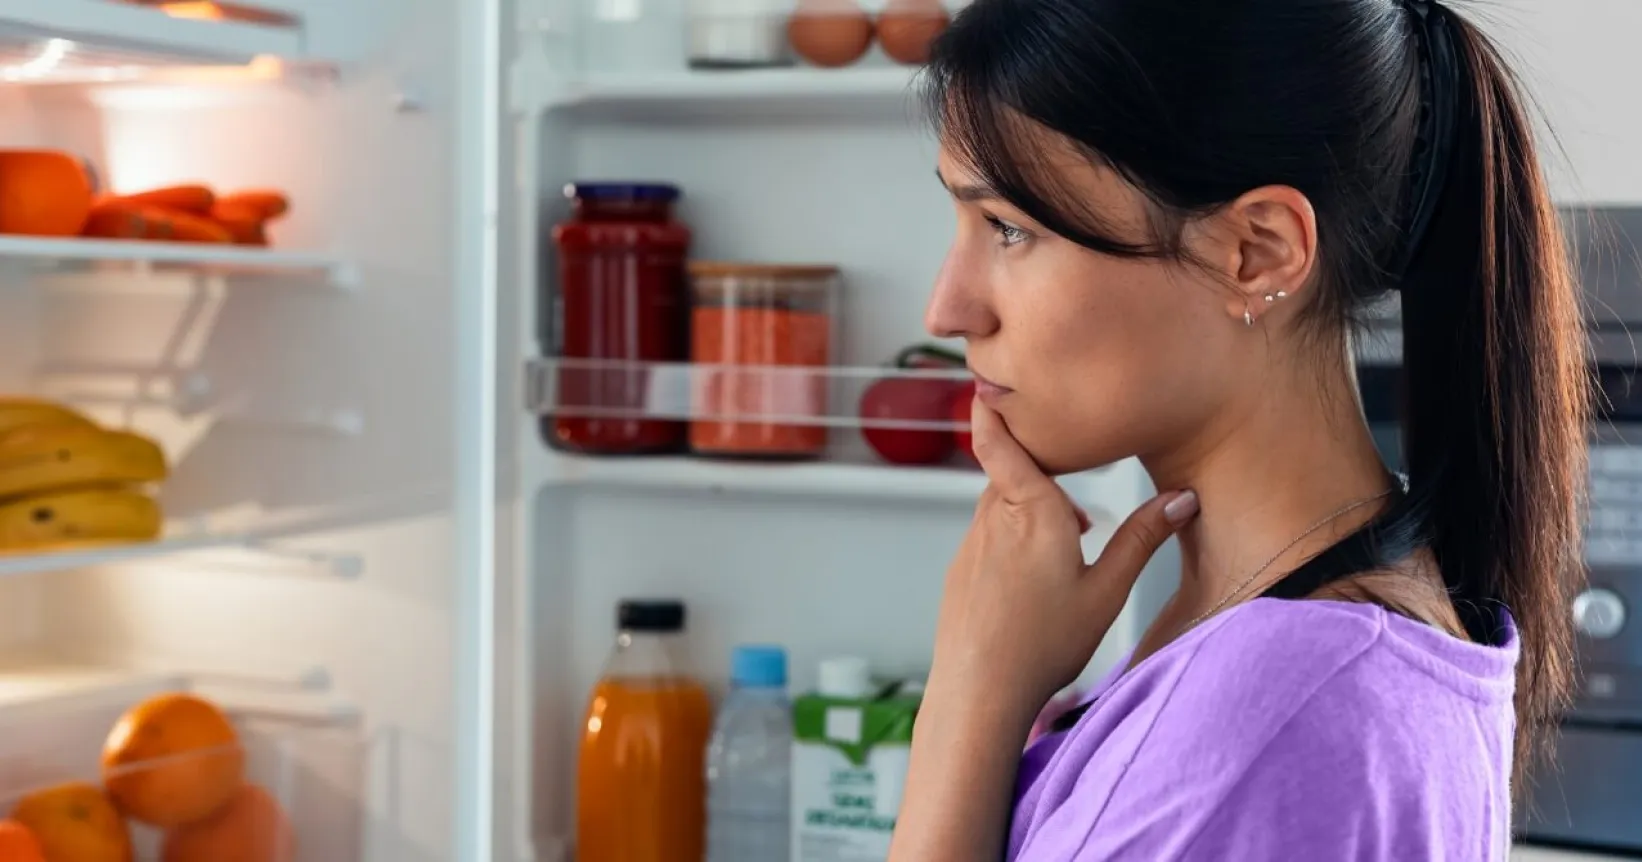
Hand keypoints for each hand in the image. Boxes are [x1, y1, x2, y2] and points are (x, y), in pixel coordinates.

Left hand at [928, 397, 1199, 718]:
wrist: (979, 691)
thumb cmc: (1044, 644)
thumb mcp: (1107, 591)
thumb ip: (1143, 538)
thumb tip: (1182, 498)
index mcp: (1031, 510)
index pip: (1000, 440)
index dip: (992, 409)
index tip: (989, 383)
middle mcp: (994, 517)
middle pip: (1010, 470)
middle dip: (1040, 467)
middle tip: (1076, 473)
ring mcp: (972, 544)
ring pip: (1000, 502)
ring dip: (1031, 505)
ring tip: (1073, 535)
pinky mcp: (961, 570)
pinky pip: (988, 533)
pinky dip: (1013, 534)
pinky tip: (1038, 575)